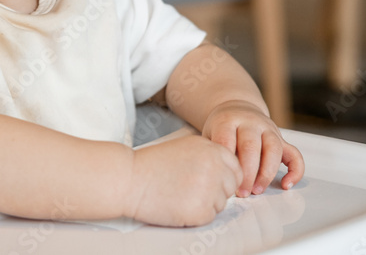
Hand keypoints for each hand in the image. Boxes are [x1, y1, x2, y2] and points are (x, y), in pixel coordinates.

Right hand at [124, 134, 241, 226]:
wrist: (130, 179)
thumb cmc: (153, 164)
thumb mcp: (186, 148)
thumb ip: (209, 156)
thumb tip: (228, 174)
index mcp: (212, 149)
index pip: (235, 168)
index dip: (223, 177)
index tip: (210, 181)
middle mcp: (215, 166)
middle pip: (231, 186)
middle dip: (216, 191)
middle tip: (191, 189)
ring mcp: (210, 189)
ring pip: (220, 203)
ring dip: (205, 203)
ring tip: (180, 195)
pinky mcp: (201, 210)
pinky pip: (209, 217)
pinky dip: (195, 215)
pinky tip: (177, 204)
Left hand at [202, 100, 304, 196]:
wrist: (237, 108)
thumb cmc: (221, 127)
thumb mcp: (210, 133)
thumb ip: (213, 150)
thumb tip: (213, 177)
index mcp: (228, 120)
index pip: (227, 139)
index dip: (227, 160)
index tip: (225, 178)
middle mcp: (250, 123)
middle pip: (251, 146)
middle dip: (247, 173)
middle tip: (241, 192)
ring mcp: (268, 129)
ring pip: (274, 149)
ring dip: (266, 173)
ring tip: (257, 190)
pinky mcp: (281, 139)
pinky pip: (294, 154)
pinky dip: (295, 171)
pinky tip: (286, 185)